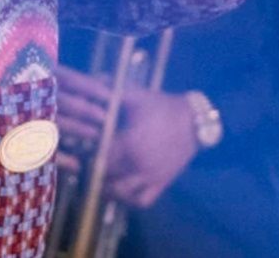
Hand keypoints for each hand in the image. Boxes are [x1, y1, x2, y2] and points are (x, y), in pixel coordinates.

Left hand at [56, 66, 200, 208]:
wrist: (195, 120)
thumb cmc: (163, 106)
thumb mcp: (136, 96)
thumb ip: (112, 89)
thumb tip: (93, 78)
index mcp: (129, 143)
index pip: (99, 156)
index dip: (88, 155)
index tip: (83, 149)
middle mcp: (137, 164)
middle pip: (106, 176)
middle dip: (94, 171)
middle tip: (87, 163)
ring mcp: (150, 177)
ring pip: (121, 193)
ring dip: (108, 188)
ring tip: (101, 178)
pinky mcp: (161, 183)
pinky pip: (141, 201)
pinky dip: (129, 201)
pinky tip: (121, 192)